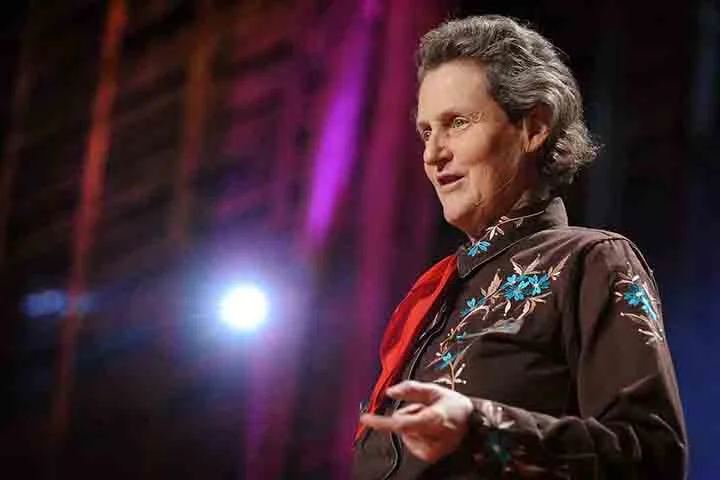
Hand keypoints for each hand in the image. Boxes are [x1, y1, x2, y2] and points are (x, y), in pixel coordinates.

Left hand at [359, 380, 473, 462]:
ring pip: (405, 433)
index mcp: (434, 420)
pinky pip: (410, 441)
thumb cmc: (452, 404)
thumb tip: (389, 392)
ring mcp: (431, 450)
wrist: (473, 423)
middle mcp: (432, 438)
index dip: (381, 422)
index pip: (402, 424)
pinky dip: (416, 433)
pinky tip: (429, 428)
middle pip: (403, 425)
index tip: (365, 418)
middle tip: (423, 408)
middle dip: (407, 413)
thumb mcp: (434, 390)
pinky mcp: (429, 456)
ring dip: (412, 423)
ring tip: (429, 418)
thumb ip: (411, 389)